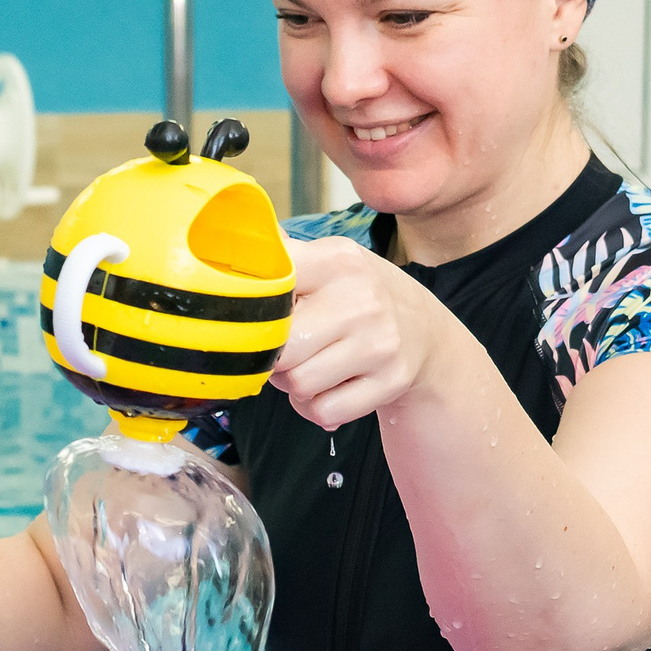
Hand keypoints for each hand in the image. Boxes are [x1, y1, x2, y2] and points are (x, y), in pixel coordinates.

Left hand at [270, 235, 458, 431]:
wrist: (425, 330)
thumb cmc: (357, 297)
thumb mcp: (327, 263)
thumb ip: (280, 258)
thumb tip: (226, 240)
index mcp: (338, 260)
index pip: (271, 286)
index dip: (255, 309)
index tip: (261, 313)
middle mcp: (362, 299)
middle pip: (280, 349)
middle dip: (274, 357)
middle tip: (290, 348)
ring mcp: (381, 342)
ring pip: (298, 384)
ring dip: (294, 384)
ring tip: (312, 364)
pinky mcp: (391, 380)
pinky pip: (323, 411)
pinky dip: (316, 407)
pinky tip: (330, 387)